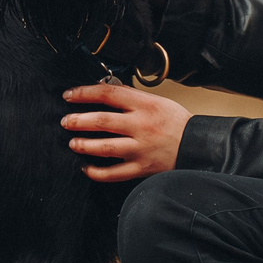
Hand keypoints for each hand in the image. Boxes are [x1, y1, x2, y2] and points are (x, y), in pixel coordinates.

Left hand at [61, 82, 189, 183]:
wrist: (196, 145)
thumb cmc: (175, 122)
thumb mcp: (156, 101)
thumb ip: (130, 96)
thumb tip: (103, 89)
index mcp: (144, 105)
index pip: (108, 94)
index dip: (84, 93)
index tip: (69, 95)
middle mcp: (141, 126)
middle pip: (102, 121)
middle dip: (78, 121)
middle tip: (66, 121)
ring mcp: (140, 148)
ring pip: (106, 147)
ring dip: (84, 145)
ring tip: (73, 143)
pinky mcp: (141, 168)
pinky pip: (114, 173)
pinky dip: (96, 172)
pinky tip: (86, 167)